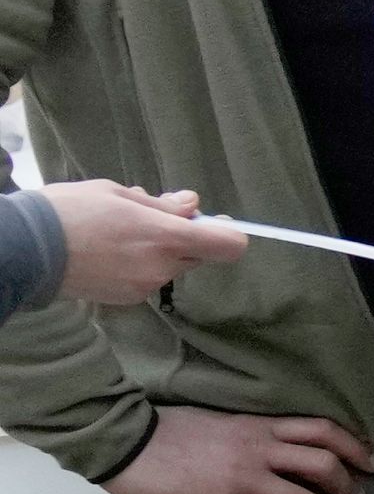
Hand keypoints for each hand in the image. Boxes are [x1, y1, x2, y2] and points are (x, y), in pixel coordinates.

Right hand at [39, 181, 251, 310]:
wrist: (25, 250)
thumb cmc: (70, 211)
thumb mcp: (118, 194)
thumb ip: (162, 205)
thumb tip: (193, 206)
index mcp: (166, 238)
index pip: (228, 246)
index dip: (227, 232)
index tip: (213, 221)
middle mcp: (162, 268)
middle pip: (198, 255)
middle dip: (185, 237)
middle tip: (152, 216)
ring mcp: (144, 287)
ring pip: (172, 266)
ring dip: (159, 250)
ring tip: (121, 231)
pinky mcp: (127, 299)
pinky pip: (149, 278)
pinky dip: (140, 265)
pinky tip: (110, 251)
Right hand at [105, 404, 369, 493]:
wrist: (124, 437)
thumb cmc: (162, 428)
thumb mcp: (216, 423)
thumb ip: (243, 436)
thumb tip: (258, 453)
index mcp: (258, 427)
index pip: (320, 430)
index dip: (353, 446)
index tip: (372, 463)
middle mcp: (259, 449)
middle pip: (323, 464)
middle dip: (348, 486)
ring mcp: (242, 477)